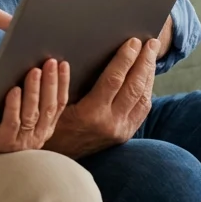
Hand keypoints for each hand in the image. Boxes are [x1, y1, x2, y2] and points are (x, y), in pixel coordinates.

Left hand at [0, 59, 68, 156]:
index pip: (58, 104)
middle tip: (51, 62)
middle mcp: (37, 136)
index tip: (63, 64)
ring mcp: (22, 141)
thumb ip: (28, 95)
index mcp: (44, 127)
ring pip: (32, 113)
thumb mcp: (17, 108)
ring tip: (34, 71)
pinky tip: (14, 90)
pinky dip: (14, 105)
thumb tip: (37, 66)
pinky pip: (12, 122)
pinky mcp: (4, 142)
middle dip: (51, 83)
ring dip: (34, 90)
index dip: (62, 83)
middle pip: (48, 107)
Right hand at [44, 36, 159, 157]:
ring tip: (151, 55)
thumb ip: (67, 82)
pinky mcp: (124, 136)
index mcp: (90, 114)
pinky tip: (146, 77)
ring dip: (149, 75)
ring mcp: (120, 132)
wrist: (56, 160)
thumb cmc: (49, 125)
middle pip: (134, 87)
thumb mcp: (55, 103)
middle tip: (151, 42)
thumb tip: (82, 52)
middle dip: (144, 62)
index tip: (134, 42)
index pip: (114, 80)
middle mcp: (109, 124)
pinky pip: (142, 110)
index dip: (125, 58)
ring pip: (142, 99)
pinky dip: (146, 90)